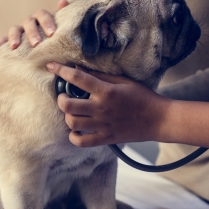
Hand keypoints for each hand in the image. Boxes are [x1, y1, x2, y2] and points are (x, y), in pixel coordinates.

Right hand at [0, 0, 68, 53]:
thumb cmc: (57, 38)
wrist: (49, 50)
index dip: (47, 23)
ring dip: (14, 37)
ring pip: (14, 29)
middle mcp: (30, 23)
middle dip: (32, 32)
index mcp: (42, 18)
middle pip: (28, 22)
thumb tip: (63, 1)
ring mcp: (19, 31)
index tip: (52, 34)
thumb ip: (64, 17)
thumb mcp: (62, 29)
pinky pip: (2, 41)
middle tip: (36, 43)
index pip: (42, 15)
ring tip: (14, 47)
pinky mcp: (10, 41)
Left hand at [45, 62, 169, 146]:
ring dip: (67, 116)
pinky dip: (74, 136)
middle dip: (60, 98)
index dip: (61, 71)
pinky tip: (77, 129)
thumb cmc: (142, 97)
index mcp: (106, 91)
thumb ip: (100, 75)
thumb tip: (78, 68)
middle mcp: (101, 108)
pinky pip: (81, 141)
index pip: (77, 78)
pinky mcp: (106, 138)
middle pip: (67, 105)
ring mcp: (102, 125)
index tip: (51, 66)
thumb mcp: (123, 81)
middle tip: (64, 95)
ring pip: (72, 123)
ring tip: (72, 111)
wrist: (158, 119)